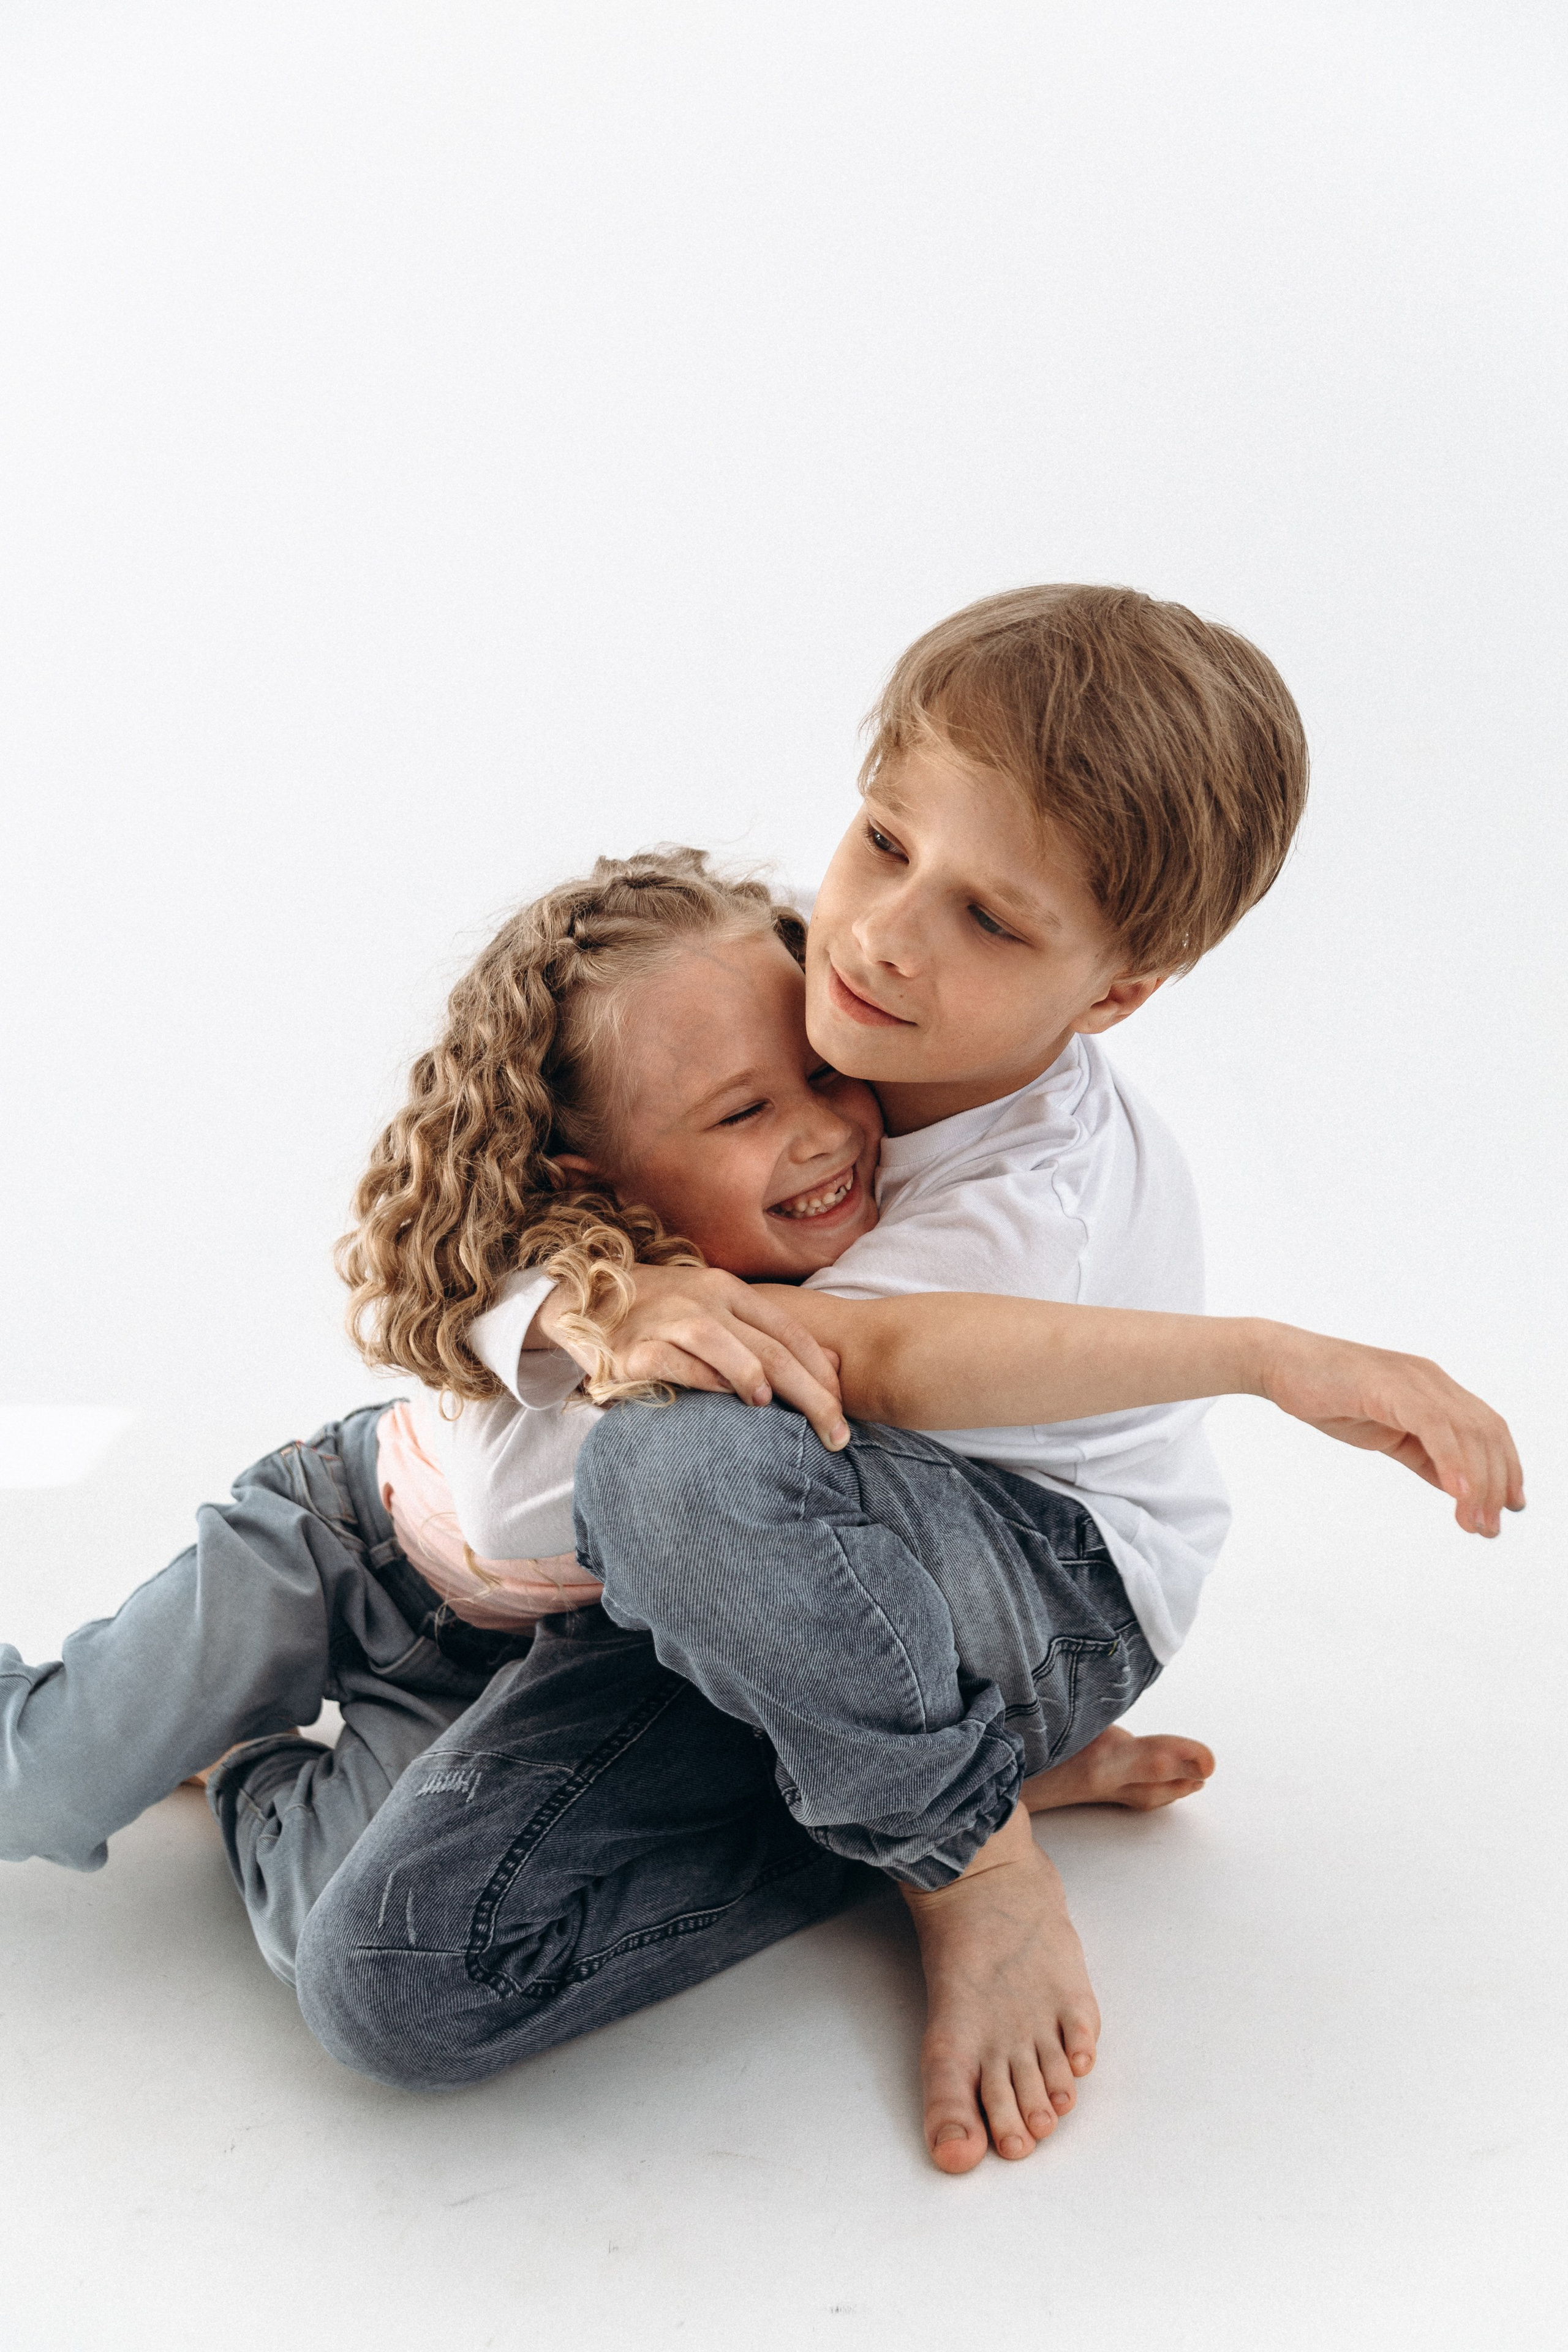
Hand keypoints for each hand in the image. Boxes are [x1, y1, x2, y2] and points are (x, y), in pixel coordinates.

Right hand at [537, 1263, 850, 1450]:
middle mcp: (703, 1300)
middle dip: (812, 1396)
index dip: (822, 1375)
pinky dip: (705, 1381)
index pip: (791, 1332)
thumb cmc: (659, 1311)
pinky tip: (726, 1402)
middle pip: (772, 1349)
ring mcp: (668, 1320)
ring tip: (776, 1414)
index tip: (843, 1413)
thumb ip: (759, 1334)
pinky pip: (675, 1361)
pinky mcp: (634, 1347)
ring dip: (757, 1382)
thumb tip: (825, 1366)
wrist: (582, 1297)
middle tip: (836, 1435)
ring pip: (725, 1346)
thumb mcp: (713, 1309)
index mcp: (728, 1291)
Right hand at [1259, 1324, 1524, 1535]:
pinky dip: (1452, 1461)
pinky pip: (1434, 1427)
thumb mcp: (1386, 1434)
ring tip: (1475, 1522)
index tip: (1506, 1509)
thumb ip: (1423, 1456)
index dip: (1505, 1469)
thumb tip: (1457, 1487)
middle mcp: (1432, 1380)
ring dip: (1478, 1483)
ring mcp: (1413, 1379)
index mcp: (1434, 1389)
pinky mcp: (1390, 1386)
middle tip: (1489, 1528)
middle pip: (1487, 1432)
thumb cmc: (1326, 1396)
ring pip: (1467, 1432)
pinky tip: (1457, 1493)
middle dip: (1496, 1484)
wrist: (1279, 1363)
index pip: (1488, 1429)